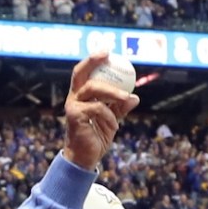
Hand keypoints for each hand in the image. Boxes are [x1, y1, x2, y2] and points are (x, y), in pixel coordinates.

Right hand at [63, 53, 150, 169]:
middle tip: (109, 56)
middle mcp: (74, 98)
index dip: (92, 60)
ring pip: (93, 89)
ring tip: (126, 98)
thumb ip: (120, 108)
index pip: (83, 73)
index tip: (107, 51)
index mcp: (81, 96)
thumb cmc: (97, 137)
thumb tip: (135, 97)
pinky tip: (114, 125)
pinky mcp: (74, 116)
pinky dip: (109, 115)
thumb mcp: (112, 120)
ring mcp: (72, 106)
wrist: (86, 157)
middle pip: (81, 74)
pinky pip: (97, 108)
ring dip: (112, 92)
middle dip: (93, 62)